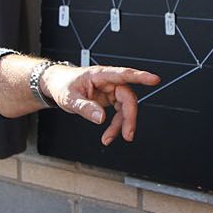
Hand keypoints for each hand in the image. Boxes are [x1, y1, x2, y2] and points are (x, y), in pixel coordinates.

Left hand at [42, 64, 160, 144]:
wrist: (57, 85)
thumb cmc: (63, 86)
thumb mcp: (69, 98)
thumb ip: (85, 108)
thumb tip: (101, 118)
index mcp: (100, 75)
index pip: (123, 74)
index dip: (140, 77)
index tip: (155, 80)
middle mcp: (109, 81)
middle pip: (128, 97)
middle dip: (129, 117)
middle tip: (128, 135)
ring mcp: (110, 90)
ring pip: (125, 108)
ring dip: (121, 124)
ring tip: (108, 139)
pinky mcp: (110, 98)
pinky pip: (119, 112)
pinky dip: (116, 125)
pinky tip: (109, 134)